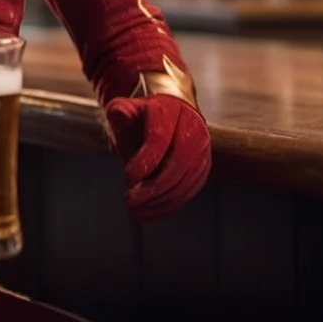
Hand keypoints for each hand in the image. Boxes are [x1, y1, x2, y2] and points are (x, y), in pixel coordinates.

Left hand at [105, 94, 210, 224]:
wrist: (171, 114)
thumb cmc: (143, 114)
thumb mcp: (128, 108)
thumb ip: (121, 110)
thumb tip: (119, 113)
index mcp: (171, 110)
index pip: (160, 137)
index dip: (146, 158)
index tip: (128, 175)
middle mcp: (193, 129)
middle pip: (177, 163)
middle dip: (153, 186)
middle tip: (129, 200)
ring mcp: (202, 150)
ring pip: (185, 181)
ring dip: (160, 201)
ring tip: (134, 212)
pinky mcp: (203, 168)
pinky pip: (189, 191)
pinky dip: (169, 205)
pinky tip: (148, 213)